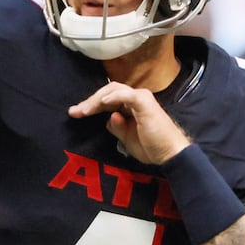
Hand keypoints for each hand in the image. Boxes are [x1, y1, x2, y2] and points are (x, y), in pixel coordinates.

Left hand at [69, 82, 189, 163]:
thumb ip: (116, 126)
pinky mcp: (145, 102)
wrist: (169, 154)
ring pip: (114, 90)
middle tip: (75, 112)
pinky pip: (126, 95)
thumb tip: (108, 118)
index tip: (75, 113)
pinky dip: (113, 97)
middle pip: (107, 91)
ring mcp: (140, 98)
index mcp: (129, 106)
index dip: (90, 105)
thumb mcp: (126, 138)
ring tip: (85, 110)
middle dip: (89, 101)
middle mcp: (135, 98)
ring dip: (97, 99)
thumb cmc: (150, 146)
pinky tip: (103, 103)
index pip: (106, 99)